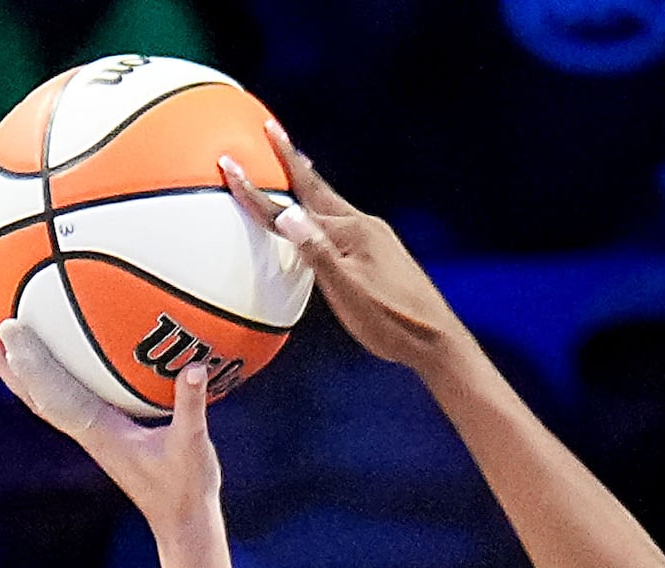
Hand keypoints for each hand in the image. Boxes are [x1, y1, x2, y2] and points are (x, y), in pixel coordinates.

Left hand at [0, 319, 219, 530]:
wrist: (180, 522)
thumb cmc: (187, 487)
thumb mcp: (193, 445)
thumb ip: (191, 406)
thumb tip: (193, 367)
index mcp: (100, 433)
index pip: (56, 394)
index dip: (32, 363)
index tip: (11, 329)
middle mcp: (86, 432)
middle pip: (35, 395)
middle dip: (6, 363)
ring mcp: (90, 434)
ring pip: (42, 399)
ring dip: (15, 372)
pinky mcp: (99, 434)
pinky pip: (62, 400)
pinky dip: (43, 379)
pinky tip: (42, 361)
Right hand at [219, 120, 465, 370]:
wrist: (436, 339)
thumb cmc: (390, 322)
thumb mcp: (348, 292)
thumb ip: (316, 253)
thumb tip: (287, 214)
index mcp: (349, 233)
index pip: (292, 209)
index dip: (256, 191)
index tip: (229, 165)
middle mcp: (362, 227)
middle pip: (317, 188)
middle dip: (290, 159)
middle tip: (271, 130)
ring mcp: (374, 238)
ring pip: (330, 204)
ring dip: (308, 182)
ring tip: (294, 163)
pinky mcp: (380, 252)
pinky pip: (341, 221)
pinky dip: (323, 209)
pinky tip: (323, 218)